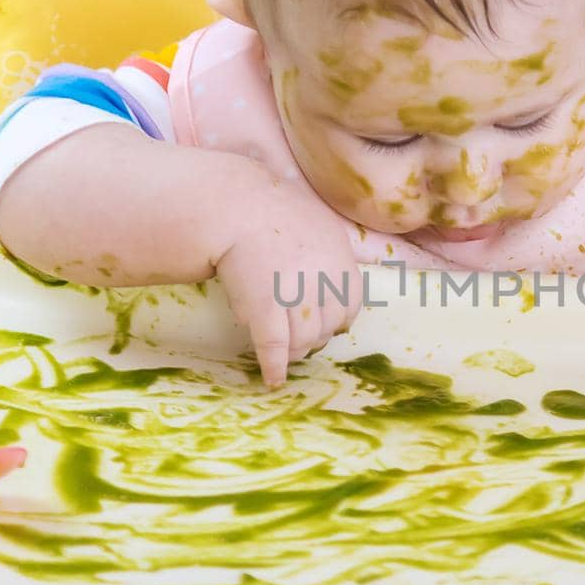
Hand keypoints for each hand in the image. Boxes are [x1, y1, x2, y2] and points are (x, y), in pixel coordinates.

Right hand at [213, 183, 362, 386]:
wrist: (234, 205)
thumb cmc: (269, 208)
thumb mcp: (316, 223)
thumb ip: (328, 252)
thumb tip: (332, 278)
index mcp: (340, 260)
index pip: (350, 305)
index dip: (336, 319)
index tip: (323, 324)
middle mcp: (324, 281)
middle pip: (327, 326)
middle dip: (314, 337)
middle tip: (298, 341)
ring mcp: (296, 297)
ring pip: (303, 341)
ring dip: (295, 353)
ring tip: (285, 356)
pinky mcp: (266, 309)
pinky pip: (274, 347)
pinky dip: (274, 367)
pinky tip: (272, 378)